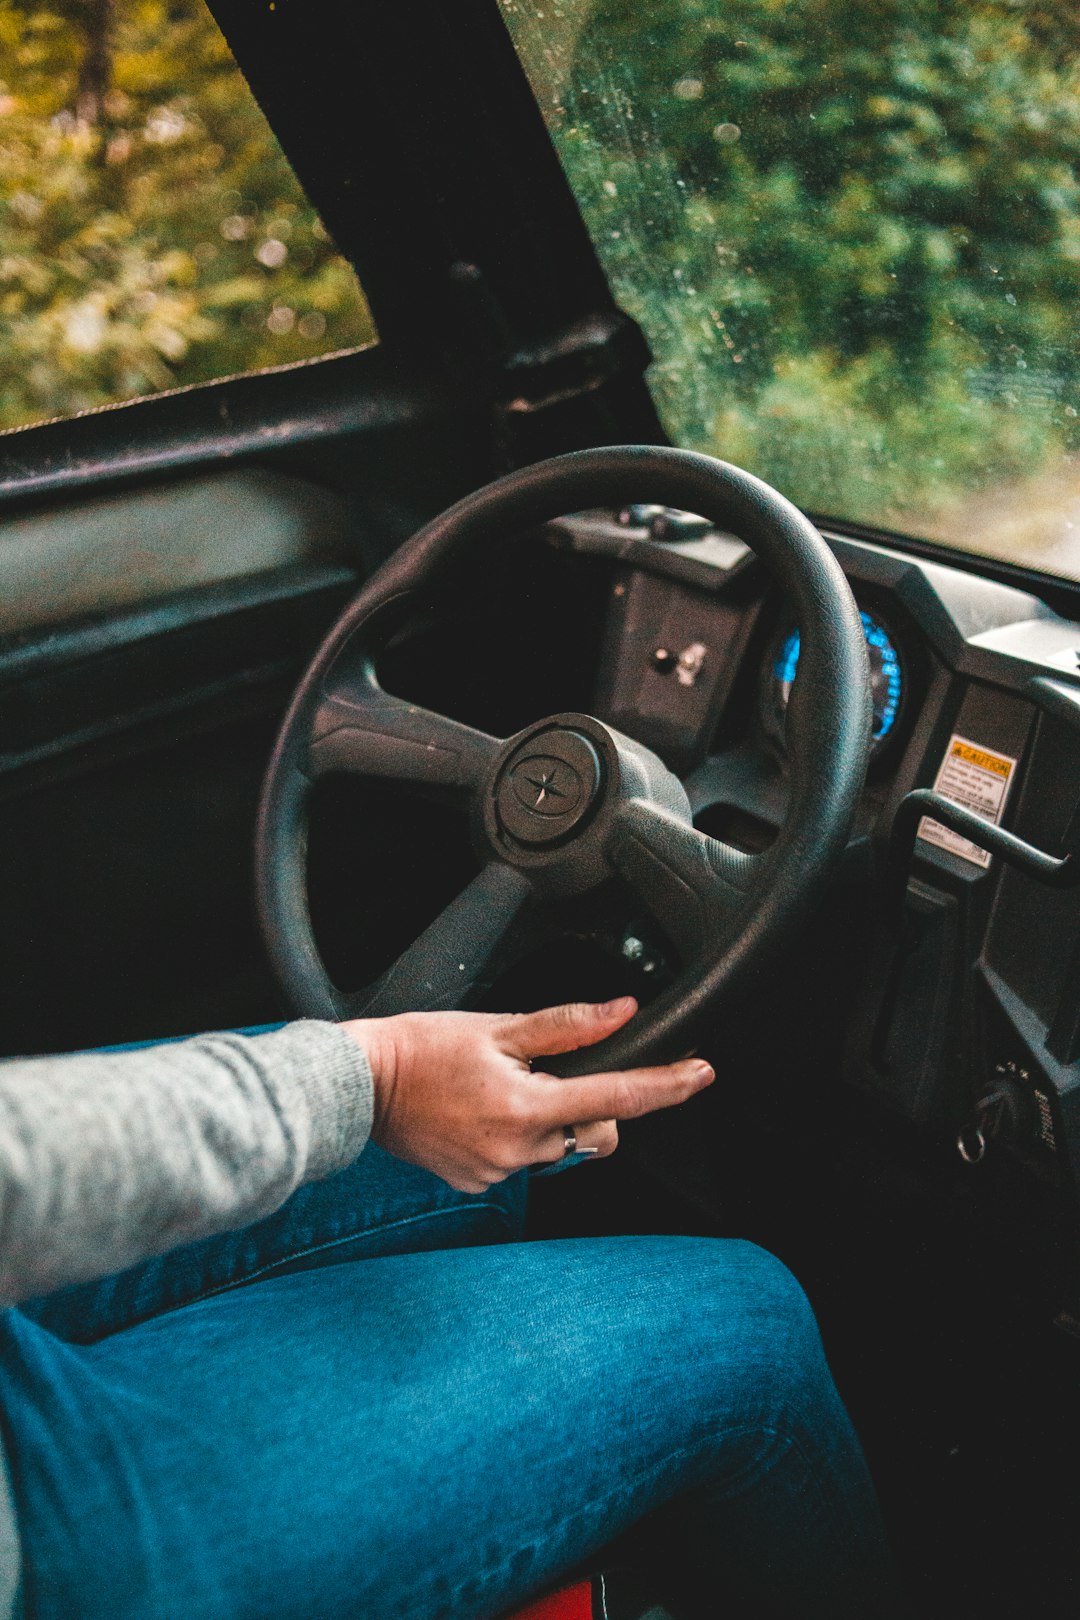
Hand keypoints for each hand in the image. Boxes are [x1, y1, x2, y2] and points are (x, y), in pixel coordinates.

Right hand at [343, 997, 713, 1192]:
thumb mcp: (498, 1027)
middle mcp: (518, 1150)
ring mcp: (497, 1172)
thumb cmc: (421, 1049)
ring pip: (560, 1148)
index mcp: (527, 1106)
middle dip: (594, 1106)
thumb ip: (567, 1026)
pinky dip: (519, 1136)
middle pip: (595, 1133)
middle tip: (552, 1073)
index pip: (617, 1097)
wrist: (360, 1086)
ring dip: (552, 1120)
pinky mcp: (477, 1183)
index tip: (701, 1074)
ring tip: (505, 1089)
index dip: (667, 1085)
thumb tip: (622, 1012)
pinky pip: (523, 1161)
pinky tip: (483, 1111)